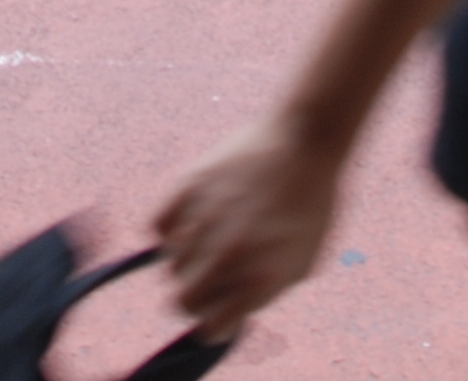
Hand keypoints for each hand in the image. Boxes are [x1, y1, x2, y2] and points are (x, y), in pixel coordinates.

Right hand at [153, 112, 342, 338]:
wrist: (306, 139)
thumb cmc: (309, 206)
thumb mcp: (301, 263)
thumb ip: (263, 296)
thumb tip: (226, 317)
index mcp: (260, 279)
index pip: (210, 329)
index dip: (216, 323)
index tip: (222, 310)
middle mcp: (228, 254)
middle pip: (181, 302)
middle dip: (195, 299)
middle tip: (210, 281)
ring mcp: (205, 219)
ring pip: (170, 266)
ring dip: (187, 262)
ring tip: (212, 241)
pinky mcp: (188, 186)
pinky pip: (157, 227)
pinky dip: (170, 231)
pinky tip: (191, 223)